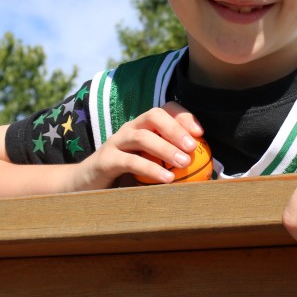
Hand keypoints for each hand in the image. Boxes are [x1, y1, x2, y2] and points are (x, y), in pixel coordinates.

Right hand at [77, 102, 202, 186]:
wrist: (86, 186)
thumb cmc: (125, 177)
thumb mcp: (150, 166)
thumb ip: (173, 164)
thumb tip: (210, 171)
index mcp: (142, 127)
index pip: (164, 110)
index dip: (183, 116)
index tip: (201, 132)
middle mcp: (129, 129)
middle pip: (153, 115)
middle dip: (176, 127)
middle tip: (194, 146)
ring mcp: (116, 143)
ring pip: (142, 136)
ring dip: (165, 148)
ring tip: (184, 162)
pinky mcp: (105, 160)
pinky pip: (130, 161)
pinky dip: (150, 169)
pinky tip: (166, 179)